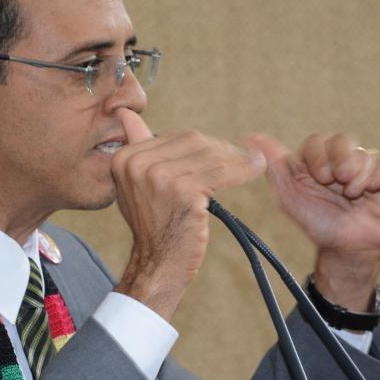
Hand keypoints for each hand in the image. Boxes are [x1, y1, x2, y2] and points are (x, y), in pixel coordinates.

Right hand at [111, 109, 264, 319]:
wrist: (157, 264)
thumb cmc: (153, 226)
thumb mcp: (136, 184)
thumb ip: (136, 147)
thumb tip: (127, 114)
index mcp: (125, 158)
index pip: (174, 137)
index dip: (204, 144)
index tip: (223, 152)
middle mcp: (136, 164)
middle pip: (192, 141)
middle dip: (221, 149)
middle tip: (243, 158)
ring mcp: (158, 177)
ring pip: (209, 155)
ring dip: (236, 158)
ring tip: (254, 162)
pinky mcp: (183, 191)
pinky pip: (220, 172)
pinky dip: (242, 170)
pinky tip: (255, 169)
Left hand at [245, 133, 379, 310]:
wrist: (344, 249)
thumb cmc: (316, 222)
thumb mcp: (288, 196)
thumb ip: (273, 166)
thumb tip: (250, 137)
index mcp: (319, 161)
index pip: (318, 141)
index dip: (317, 156)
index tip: (318, 178)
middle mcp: (344, 160)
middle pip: (342, 139)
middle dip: (336, 161)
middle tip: (333, 182)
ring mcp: (368, 167)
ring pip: (364, 152)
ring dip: (354, 174)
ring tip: (350, 195)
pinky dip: (372, 179)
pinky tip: (366, 194)